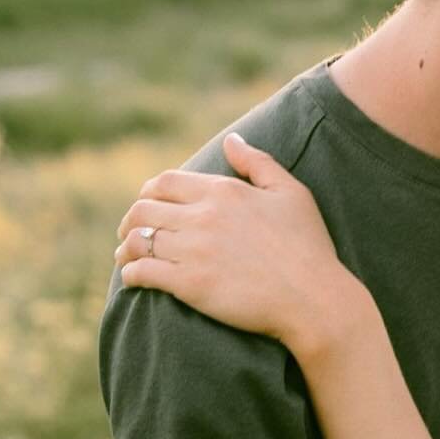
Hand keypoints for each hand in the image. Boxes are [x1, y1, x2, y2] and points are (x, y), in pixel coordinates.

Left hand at [114, 133, 362, 354]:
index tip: (148, 204)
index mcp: (224, 191)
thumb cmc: (309, 246)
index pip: (165, 182)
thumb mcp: (292, 193)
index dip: (149, 192)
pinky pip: (142, 271)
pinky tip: (133, 279)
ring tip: (126, 256)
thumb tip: (230, 140)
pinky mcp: (189, 284)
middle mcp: (203, 216)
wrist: (314, 298)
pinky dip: (131, 273)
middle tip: (130, 232)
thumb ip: (258, 163)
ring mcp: (193, 250)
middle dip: (130, 219)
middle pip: (143, 209)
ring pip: (137, 240)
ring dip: (125, 247)